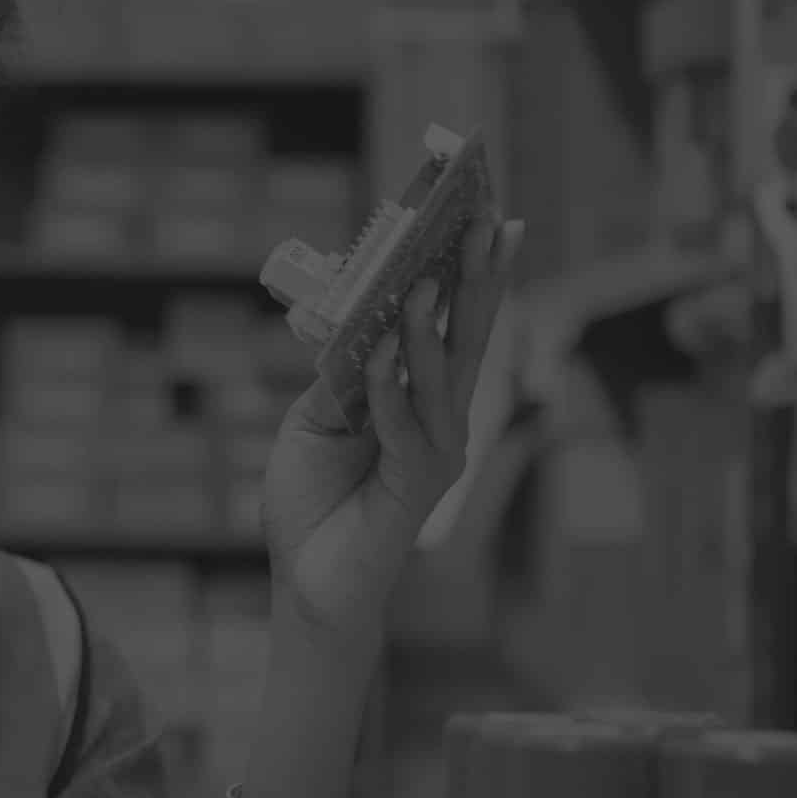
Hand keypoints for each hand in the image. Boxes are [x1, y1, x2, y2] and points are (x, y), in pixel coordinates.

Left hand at [261, 215, 524, 644]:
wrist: (306, 582)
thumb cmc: (314, 500)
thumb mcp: (318, 419)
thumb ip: (341, 373)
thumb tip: (352, 316)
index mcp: (423, 398)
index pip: (457, 324)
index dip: (475, 273)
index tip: (490, 216)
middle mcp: (444, 421)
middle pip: (468, 340)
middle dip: (477, 280)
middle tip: (486, 224)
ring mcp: (436, 454)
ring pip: (440, 380)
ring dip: (429, 329)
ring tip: (421, 282)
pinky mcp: (413, 488)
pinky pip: (402, 426)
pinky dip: (389, 387)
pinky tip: (378, 350)